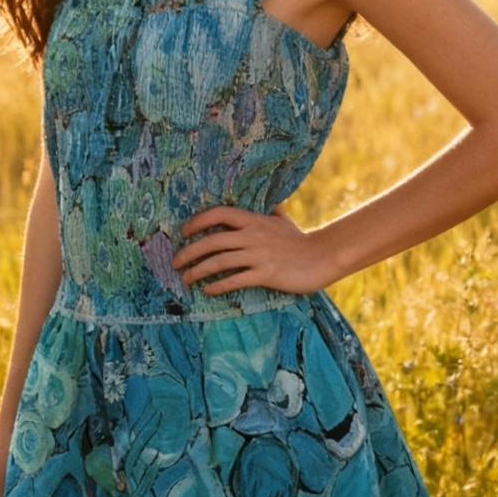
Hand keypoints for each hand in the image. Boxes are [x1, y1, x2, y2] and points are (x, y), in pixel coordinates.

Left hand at [173, 205, 336, 295]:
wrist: (322, 257)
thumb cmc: (299, 240)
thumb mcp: (282, 221)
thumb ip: (270, 212)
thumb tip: (269, 205)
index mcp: (253, 220)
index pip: (219, 214)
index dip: (198, 221)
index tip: (184, 232)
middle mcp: (252, 235)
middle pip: (211, 241)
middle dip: (188, 252)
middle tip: (175, 263)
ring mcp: (258, 255)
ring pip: (218, 262)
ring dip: (197, 271)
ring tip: (186, 279)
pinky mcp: (264, 274)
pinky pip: (234, 279)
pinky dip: (217, 285)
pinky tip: (208, 290)